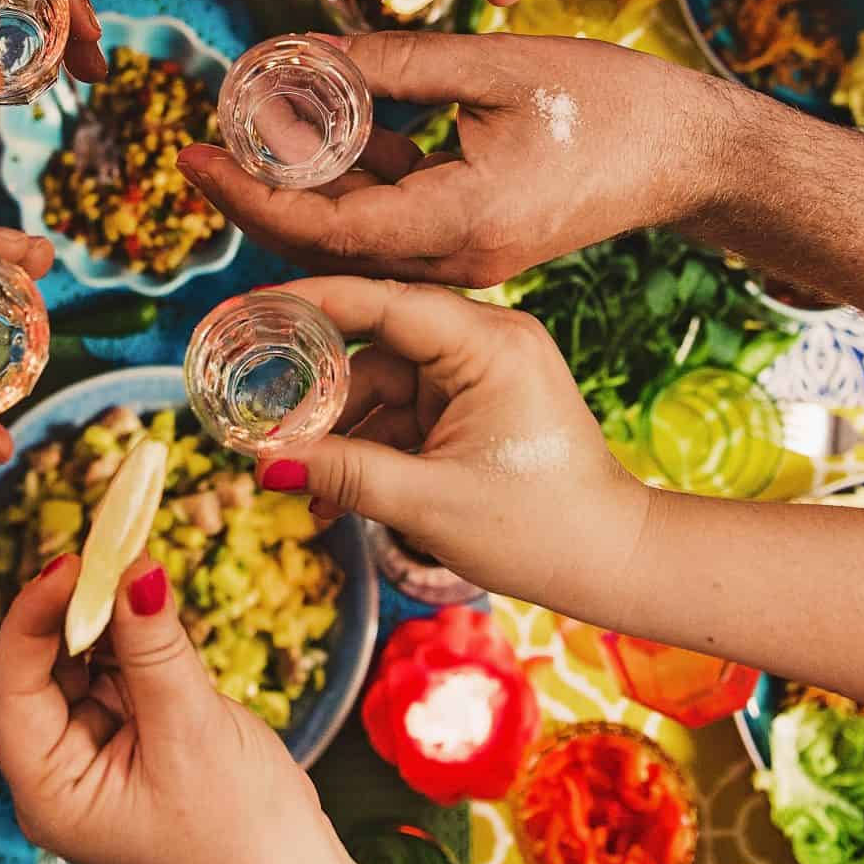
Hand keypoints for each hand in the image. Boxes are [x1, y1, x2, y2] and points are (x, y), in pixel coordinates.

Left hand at [0, 551, 370, 863]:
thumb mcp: (191, 729)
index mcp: (48, 792)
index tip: (71, 563)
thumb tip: (133, 568)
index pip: (14, 688)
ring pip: (84, 665)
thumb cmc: (241, 835)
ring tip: (132, 565)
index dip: (33, 617)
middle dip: (76, 609)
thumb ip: (155, 646)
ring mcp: (95, 757)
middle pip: (45, 670)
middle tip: (108, 548)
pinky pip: (119, 676)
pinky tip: (152, 609)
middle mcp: (59, 774)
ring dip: (109, 618)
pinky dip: (135, 640)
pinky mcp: (131, 741)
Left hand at [179, 32, 702, 286]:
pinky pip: (391, 221)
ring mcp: (464, 256)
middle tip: (200, 142)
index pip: (320, 229)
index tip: (193, 154)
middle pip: (322, 244)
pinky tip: (321, 125)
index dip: (246, 194)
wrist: (692, 154)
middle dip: (255, 194)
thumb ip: (398, 62)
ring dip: (299, 187)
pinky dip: (350, 181)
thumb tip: (306, 54)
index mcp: (458, 221)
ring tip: (250, 122)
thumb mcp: (498, 65)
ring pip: (352, 236)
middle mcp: (454, 258)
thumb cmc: (613, 105)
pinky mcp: (474, 240)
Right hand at [252, 277, 650, 613]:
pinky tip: (334, 493)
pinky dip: (373, 445)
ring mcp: (484, 370)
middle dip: (320, 389)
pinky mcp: (478, 401)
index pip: (385, 301)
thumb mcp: (430, 503)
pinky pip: (407, 408)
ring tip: (301, 485)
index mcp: (490, 344)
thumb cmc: (540, 529)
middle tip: (258, 410)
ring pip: (385, 382)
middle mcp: (489, 340)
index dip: (312, 303)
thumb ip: (345, 475)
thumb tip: (264, 463)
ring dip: (343, 432)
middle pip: (378, 342)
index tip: (250, 309)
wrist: (613, 562)